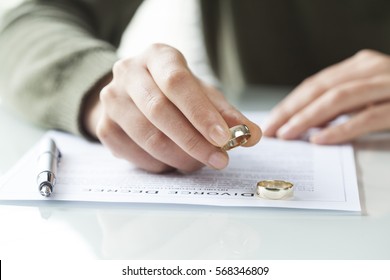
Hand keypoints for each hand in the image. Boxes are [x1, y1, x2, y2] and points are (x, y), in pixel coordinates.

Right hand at [84, 44, 261, 172]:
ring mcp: (112, 101)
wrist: (132, 95)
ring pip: (148, 137)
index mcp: (158, 57)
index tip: (224, 139)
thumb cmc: (173, 93)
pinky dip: (162, 165)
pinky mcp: (104, 127)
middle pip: (160, 111)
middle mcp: (128, 73)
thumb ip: (225, 113)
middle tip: (219, 160)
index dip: (201, 113)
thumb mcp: (201, 94)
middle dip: (194, 142)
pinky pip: (137, 155)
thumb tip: (250, 136)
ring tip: (200, 163)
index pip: (177, 83)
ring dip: (180, 158)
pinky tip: (175, 162)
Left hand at [263, 49, 389, 143]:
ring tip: (288, 135)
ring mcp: (389, 85)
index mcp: (360, 66)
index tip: (272, 121)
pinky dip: (342, 129)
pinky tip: (322, 140)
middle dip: (291, 110)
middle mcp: (372, 69)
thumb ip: (342, 103)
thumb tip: (306, 123)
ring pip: (339, 98)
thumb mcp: (368, 94)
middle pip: (321, 88)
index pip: (315, 83)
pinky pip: (368, 116)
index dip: (290, 103)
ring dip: (308, 118)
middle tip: (271, 130)